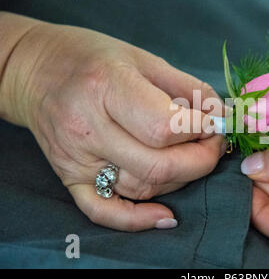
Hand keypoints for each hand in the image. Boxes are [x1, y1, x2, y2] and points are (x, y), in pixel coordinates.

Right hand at [2, 18, 224, 230]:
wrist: (36, 70)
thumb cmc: (93, 58)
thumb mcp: (144, 59)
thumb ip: (188, 88)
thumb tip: (222, 116)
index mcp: (106, 87)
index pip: (166, 127)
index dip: (202, 130)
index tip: (214, 123)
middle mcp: (87, 128)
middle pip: (159, 165)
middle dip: (201, 160)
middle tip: (213, 144)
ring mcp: (76, 158)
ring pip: (143, 186)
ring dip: (180, 178)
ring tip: (190, 156)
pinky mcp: (69, 177)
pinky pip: (104, 211)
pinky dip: (137, 220)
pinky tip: (165, 216)